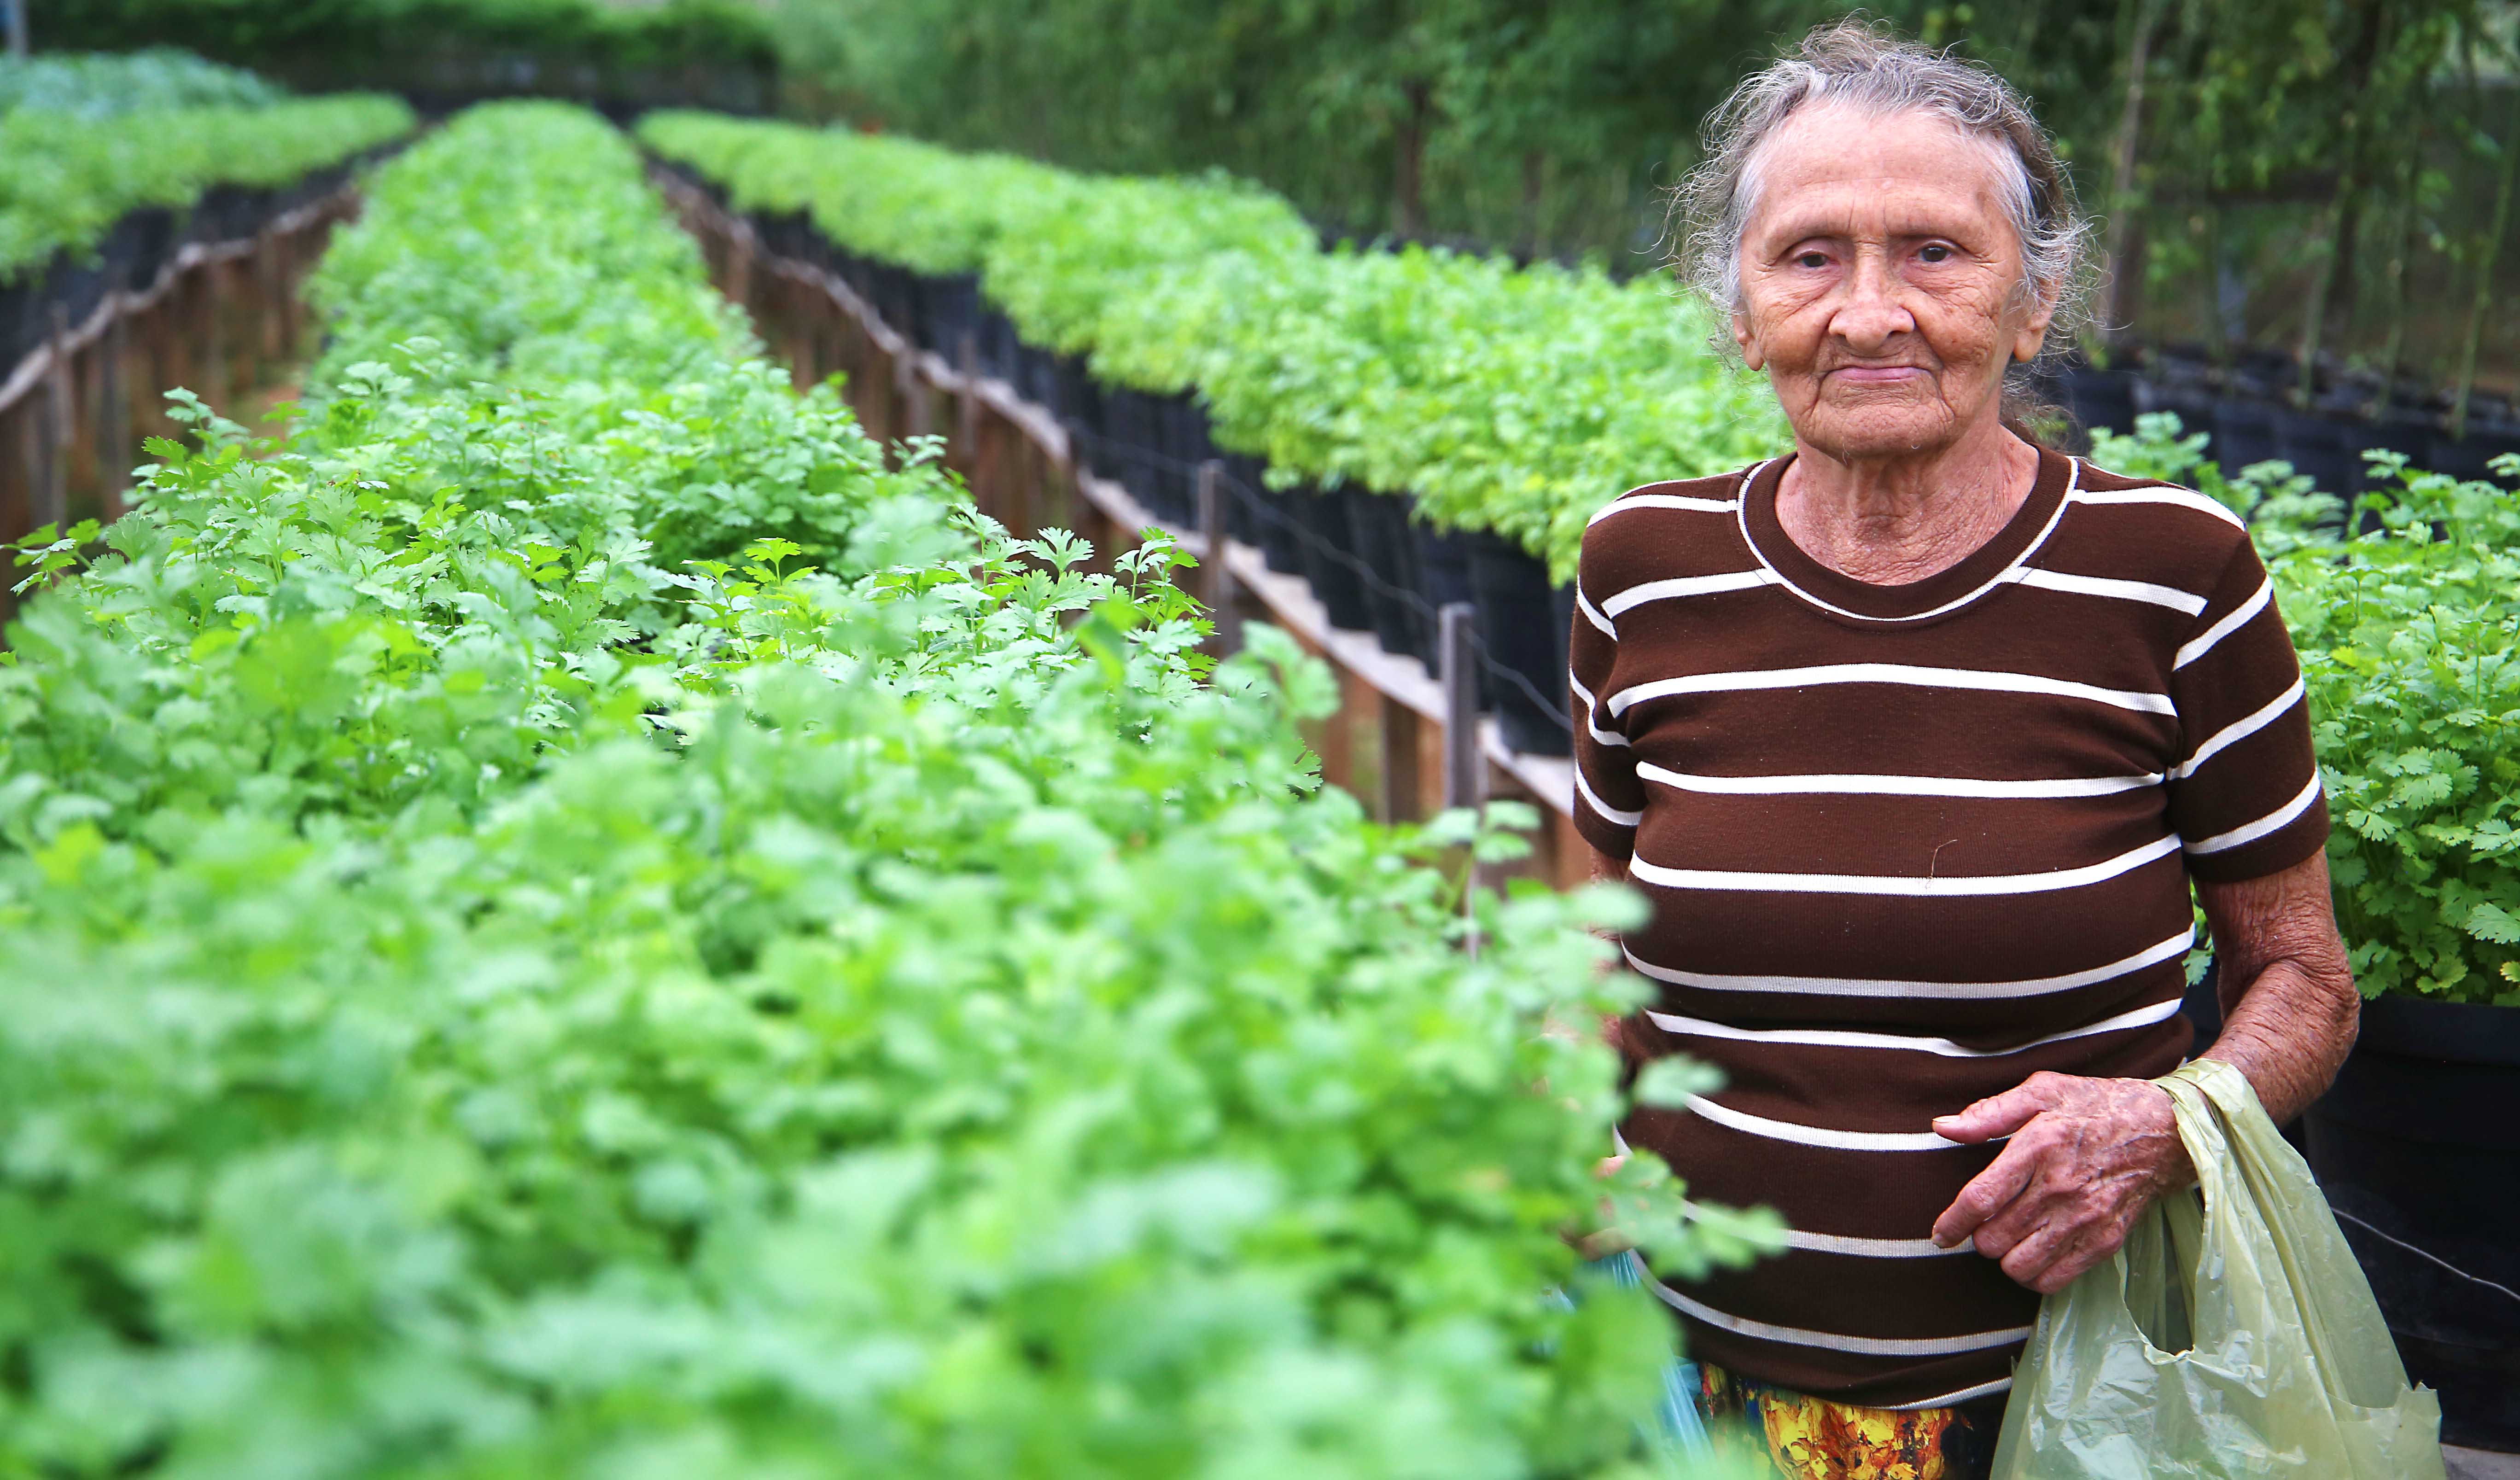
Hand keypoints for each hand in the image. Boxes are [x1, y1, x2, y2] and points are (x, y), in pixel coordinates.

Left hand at [1929, 1071, 2193, 1294]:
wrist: (2167, 1129)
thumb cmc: (2096, 1106)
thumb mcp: (2043, 1090)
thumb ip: (1989, 1112)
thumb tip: (1942, 1127)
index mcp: (2039, 1146)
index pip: (1981, 1198)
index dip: (1951, 1222)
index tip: (1939, 1234)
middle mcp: (2060, 1187)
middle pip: (1994, 1238)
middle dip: (1979, 1237)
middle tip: (1987, 1225)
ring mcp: (2086, 1218)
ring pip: (2020, 1265)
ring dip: (2005, 1258)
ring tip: (2011, 1239)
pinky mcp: (2106, 1240)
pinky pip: (2056, 1279)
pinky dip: (2037, 1275)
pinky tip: (2036, 1254)